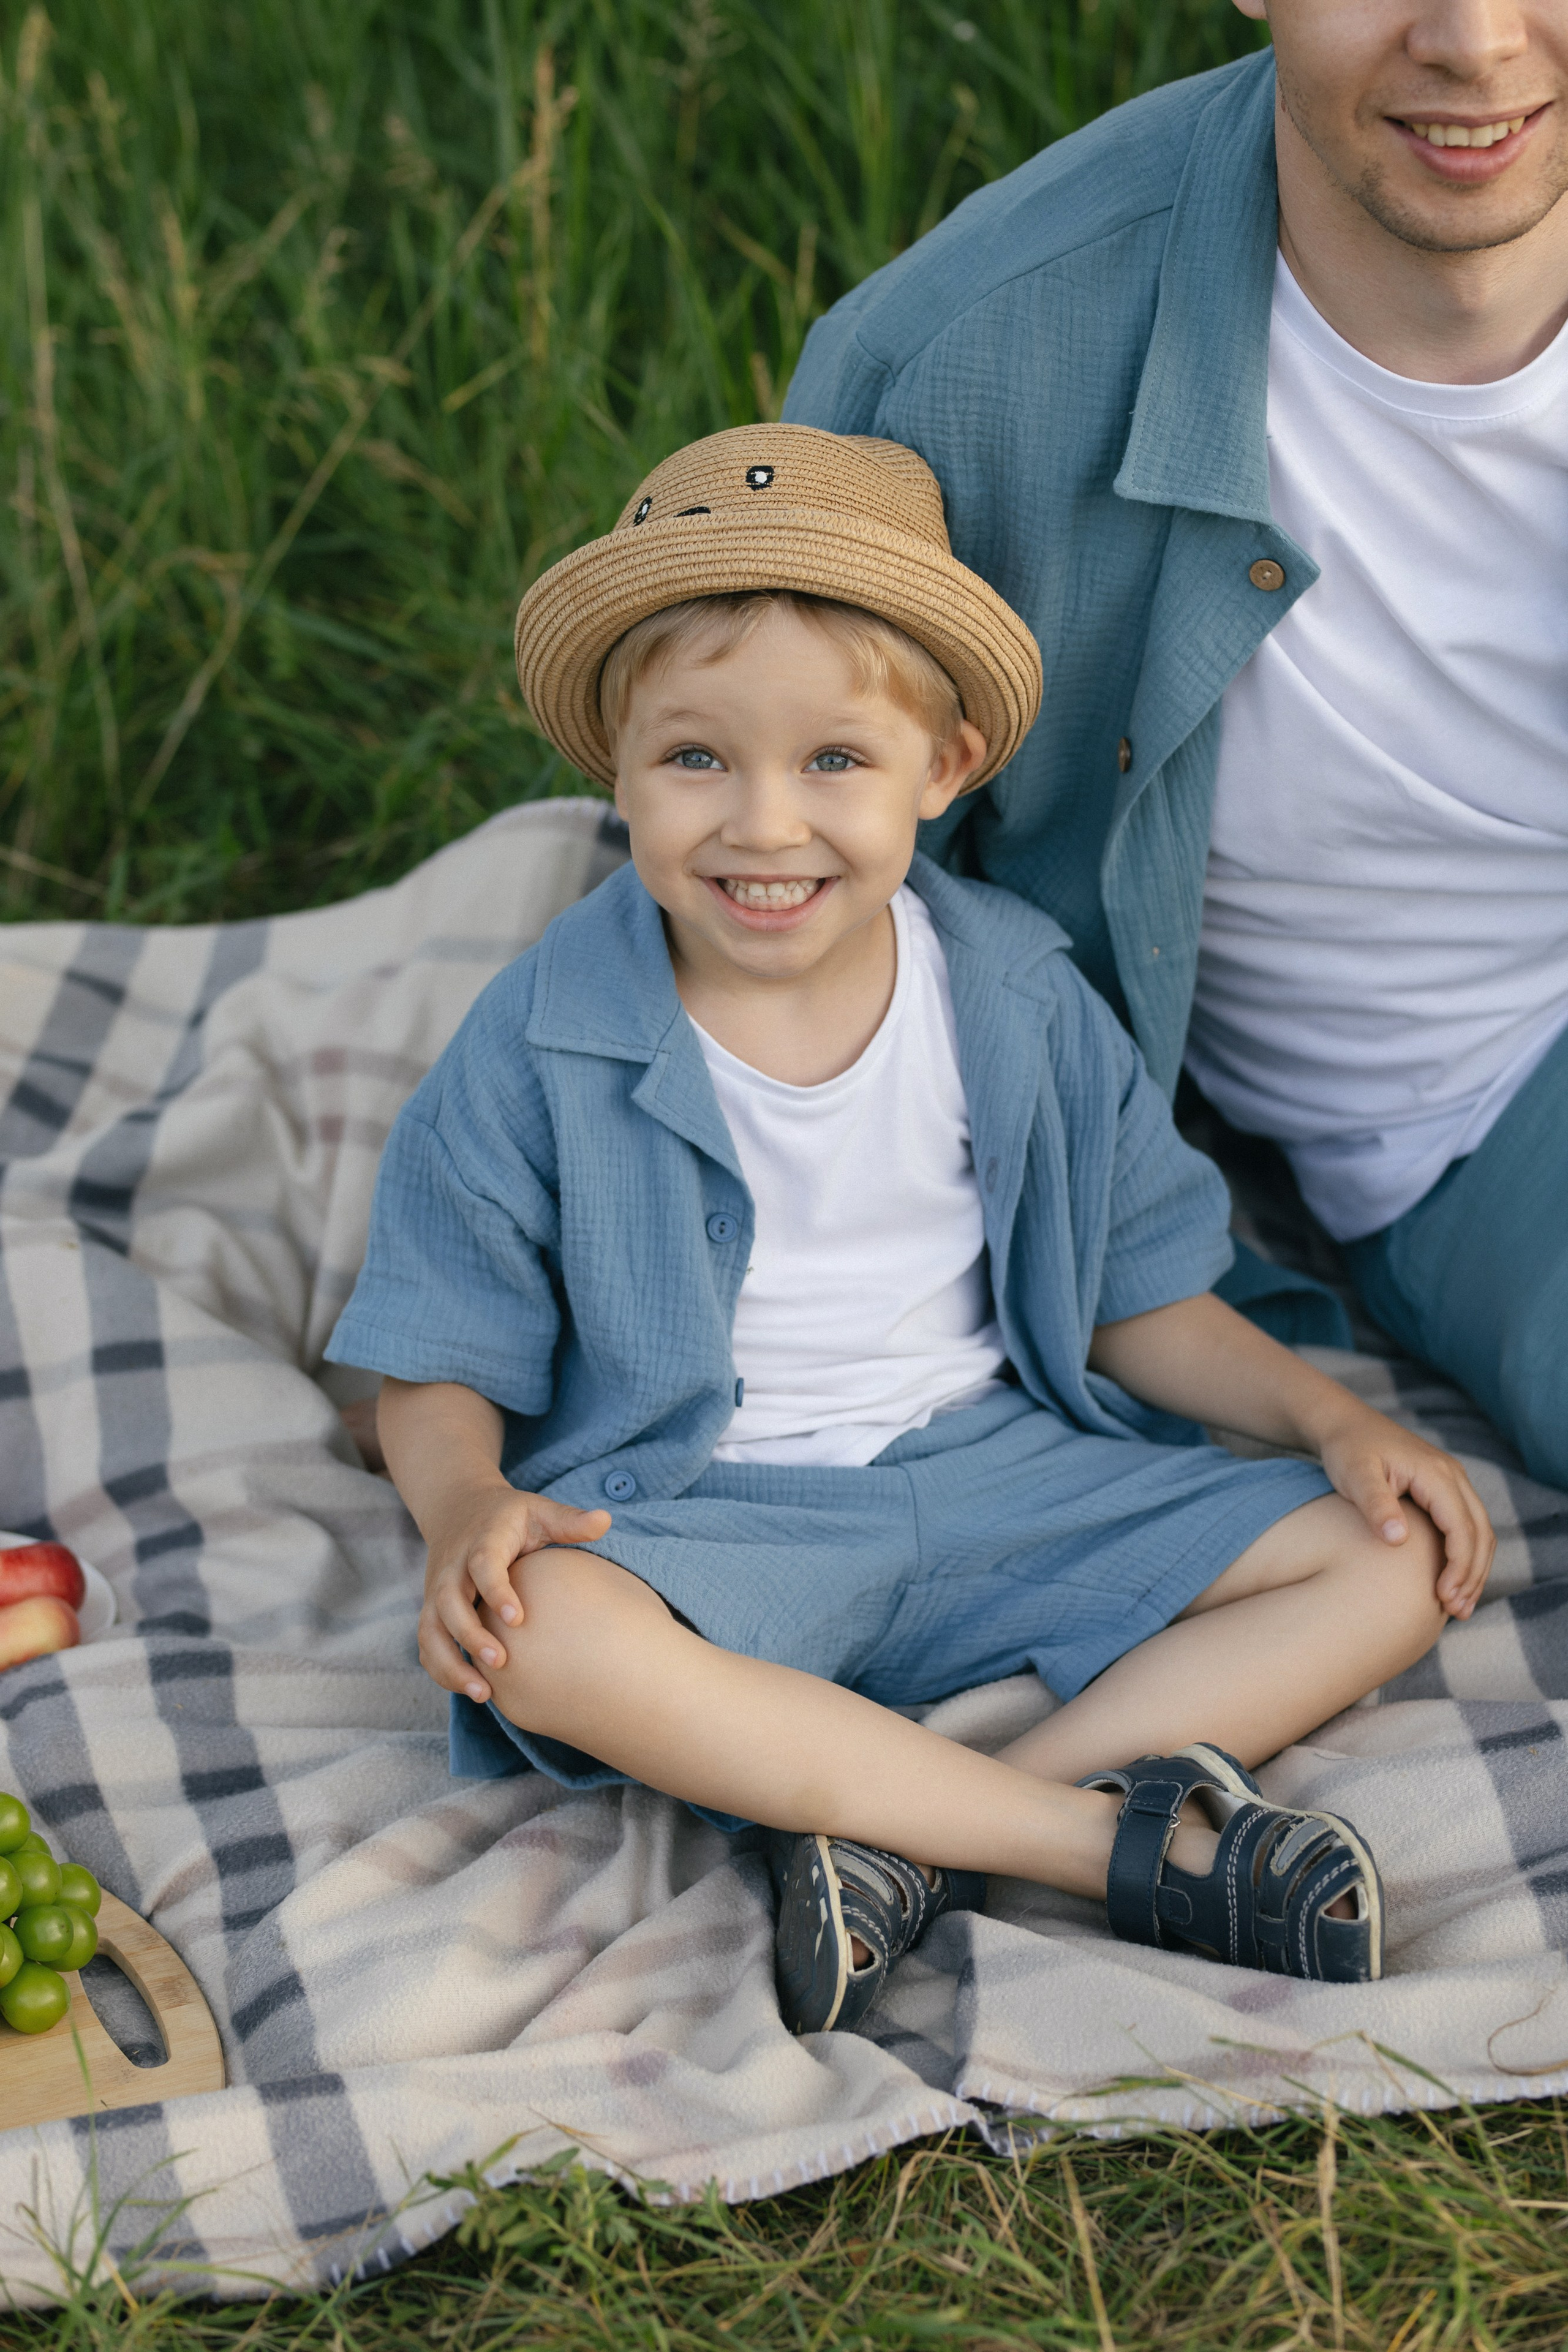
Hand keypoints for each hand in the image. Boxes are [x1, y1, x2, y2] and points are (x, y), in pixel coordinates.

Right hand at [418, 1483, 611, 1700]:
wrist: (459, 1509)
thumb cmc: (510, 1517)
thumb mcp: (538, 1510)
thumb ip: (568, 1520)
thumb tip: (605, 1520)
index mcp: (482, 1541)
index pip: (482, 1565)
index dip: (496, 1590)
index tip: (517, 1619)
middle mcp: (453, 1568)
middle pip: (448, 1602)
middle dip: (470, 1635)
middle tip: (501, 1663)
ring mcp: (437, 1590)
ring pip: (431, 1630)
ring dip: (450, 1663)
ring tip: (483, 1694)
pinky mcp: (433, 1610)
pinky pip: (427, 1644)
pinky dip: (442, 1669)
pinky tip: (473, 1690)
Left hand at [1316, 1406, 1493, 1618]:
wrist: (1343, 1423)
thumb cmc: (1346, 1449)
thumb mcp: (1354, 1474)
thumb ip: (1376, 1505)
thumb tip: (1398, 1540)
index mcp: (1436, 1473)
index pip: (1461, 1527)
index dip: (1458, 1566)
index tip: (1444, 1597)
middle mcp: (1452, 1475)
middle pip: (1480, 1532)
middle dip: (1472, 1574)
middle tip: (1456, 1611)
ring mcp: (1451, 1481)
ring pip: (1480, 1531)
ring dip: (1474, 1569)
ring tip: (1459, 1606)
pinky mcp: (1443, 1489)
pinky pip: (1466, 1525)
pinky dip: (1466, 1555)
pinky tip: (1452, 1580)